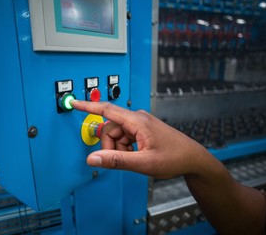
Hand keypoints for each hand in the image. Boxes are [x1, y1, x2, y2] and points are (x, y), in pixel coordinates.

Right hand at [72, 100, 207, 178]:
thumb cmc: (174, 157)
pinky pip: (124, 137)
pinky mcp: (142, 130)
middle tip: (122, 159)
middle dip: (110, 146)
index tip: (73, 103)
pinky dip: (125, 148)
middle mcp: (137, 119)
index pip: (106, 110)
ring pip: (116, 135)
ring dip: (119, 148)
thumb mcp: (143, 163)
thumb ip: (116, 160)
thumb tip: (93, 158)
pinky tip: (136, 155)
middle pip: (109, 129)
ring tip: (135, 158)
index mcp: (137, 121)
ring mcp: (140, 124)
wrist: (192, 158)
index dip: (87, 107)